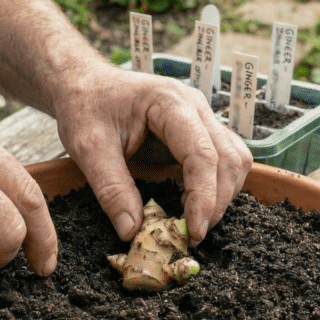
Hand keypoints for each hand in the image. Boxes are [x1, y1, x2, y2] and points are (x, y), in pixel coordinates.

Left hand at [53, 62, 252, 243]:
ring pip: (235, 159)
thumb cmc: (85, 107)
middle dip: (216, 202)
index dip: (203, 197)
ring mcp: (201, 117)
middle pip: (228, 159)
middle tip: (191, 236)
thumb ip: (111, 189)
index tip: (192, 231)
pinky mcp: (198, 130)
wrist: (84, 84)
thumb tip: (133, 231)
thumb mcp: (88, 148)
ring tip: (193, 221)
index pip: (203, 154)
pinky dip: (216, 185)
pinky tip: (192, 203)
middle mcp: (194, 106)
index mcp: (169, 103)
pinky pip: (223, 159)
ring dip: (222, 194)